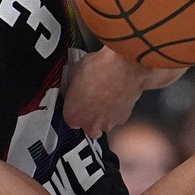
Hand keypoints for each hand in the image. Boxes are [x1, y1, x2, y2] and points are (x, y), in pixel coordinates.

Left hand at [62, 47, 182, 137]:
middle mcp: (90, 124)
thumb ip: (72, 83)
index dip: (75, 107)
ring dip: (104, 112)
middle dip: (90, 116)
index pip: (71, 118)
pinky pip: (118, 116)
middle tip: (92, 98)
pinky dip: (117, 108)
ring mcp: (108, 123)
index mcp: (73, 115)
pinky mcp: (123, 118)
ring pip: (104, 123)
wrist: (123, 67)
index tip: (78, 98)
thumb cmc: (99, 69)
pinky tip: (117, 94)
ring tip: (106, 93)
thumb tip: (74, 80)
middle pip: (88, 127)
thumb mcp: (75, 70)